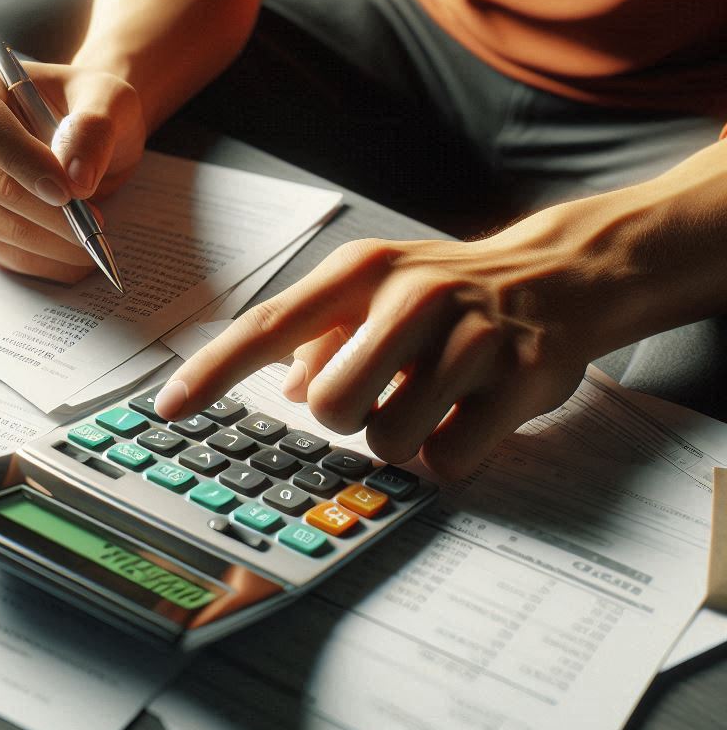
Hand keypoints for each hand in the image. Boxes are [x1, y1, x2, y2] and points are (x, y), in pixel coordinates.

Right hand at [0, 62, 145, 281]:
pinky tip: (75, 258)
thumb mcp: (109, 100)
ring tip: (92, 242)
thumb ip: (94, 127)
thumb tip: (75, 178)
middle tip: (92, 226)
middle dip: (42, 210)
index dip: (21, 159)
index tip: (66, 190)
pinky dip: (40, 261)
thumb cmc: (89, 107)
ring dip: (45, 241)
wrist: (86, 136)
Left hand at [154, 205, 628, 478]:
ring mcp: (468, 335)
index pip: (270, 325)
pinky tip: (470, 412)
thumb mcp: (380, 287)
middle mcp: (410, 295)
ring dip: (404, 434)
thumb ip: (323, 334)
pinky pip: (450, 458)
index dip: (215, 372)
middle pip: (331, 407)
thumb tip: (290, 388)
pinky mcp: (520, 376)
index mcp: (362, 271)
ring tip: (434, 395)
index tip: (169, 410)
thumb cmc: (452, 290)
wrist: (560, 275)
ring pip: (391, 441)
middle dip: (349, 415)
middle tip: (385, 388)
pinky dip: (451, 451)